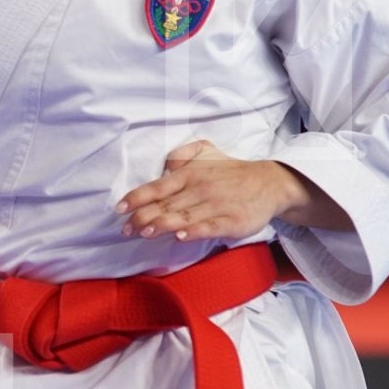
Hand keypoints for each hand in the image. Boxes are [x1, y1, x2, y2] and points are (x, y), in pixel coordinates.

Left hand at [114, 140, 305, 241]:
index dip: (137, 198)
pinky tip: (181, 237)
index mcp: (191, 174)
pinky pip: (210, 226)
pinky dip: (195, 231)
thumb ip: (182, 154)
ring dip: (163, 224)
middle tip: (125, 229)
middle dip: (143, 217)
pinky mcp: (232, 221)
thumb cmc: (231, 171)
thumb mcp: (206, 152)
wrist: (269, 183)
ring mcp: (217, 205)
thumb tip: (164, 165)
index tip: (119, 209)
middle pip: (166, 204)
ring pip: (185, 216)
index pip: (158, 187)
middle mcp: (201, 188)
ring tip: (145, 232)